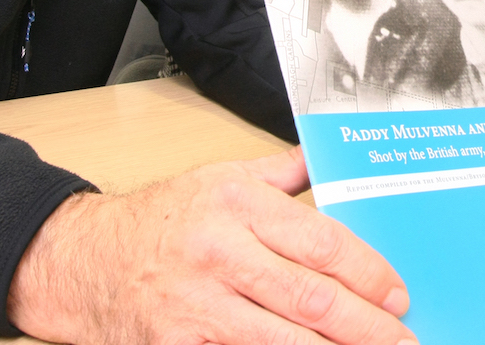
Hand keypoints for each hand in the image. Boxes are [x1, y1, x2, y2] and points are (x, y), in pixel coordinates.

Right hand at [8, 149, 415, 344]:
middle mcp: (220, 251)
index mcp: (237, 203)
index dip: (367, 272)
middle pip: (311, 296)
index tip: (397, 292)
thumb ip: (281, 174)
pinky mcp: (179, 343)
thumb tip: (328, 158)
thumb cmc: (160, 218)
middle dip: (367, 324)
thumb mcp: (220, 177)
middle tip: (402, 337)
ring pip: (284, 338)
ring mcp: (198, 303)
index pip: (321, 241)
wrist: (82, 260)